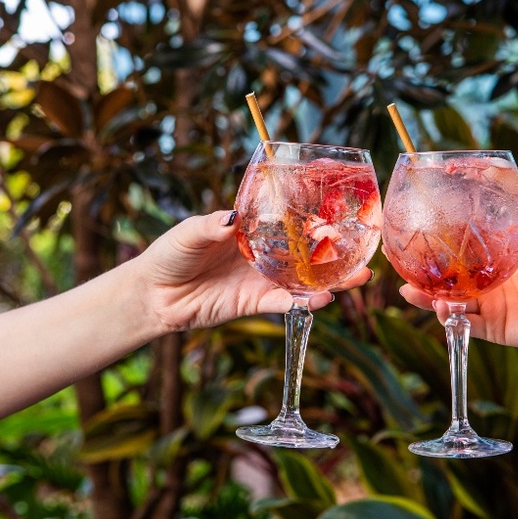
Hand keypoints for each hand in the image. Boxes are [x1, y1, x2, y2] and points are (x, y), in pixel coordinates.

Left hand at [135, 211, 371, 332]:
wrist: (152, 295)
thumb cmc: (169, 254)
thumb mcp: (190, 232)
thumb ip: (213, 225)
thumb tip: (233, 217)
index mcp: (251, 231)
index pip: (290, 223)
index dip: (315, 220)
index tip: (342, 214)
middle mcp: (263, 255)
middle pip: (307, 254)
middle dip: (336, 253)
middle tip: (366, 249)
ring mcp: (261, 280)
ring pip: (304, 281)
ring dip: (331, 281)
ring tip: (357, 277)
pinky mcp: (254, 304)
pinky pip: (284, 304)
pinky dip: (304, 303)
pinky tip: (323, 299)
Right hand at [399, 212, 517, 357]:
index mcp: (498, 261)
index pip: (464, 251)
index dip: (442, 244)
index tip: (420, 232)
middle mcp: (488, 283)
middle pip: (448, 279)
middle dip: (423, 275)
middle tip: (400, 266)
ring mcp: (489, 306)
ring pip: (450, 303)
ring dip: (430, 299)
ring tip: (412, 292)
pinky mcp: (493, 329)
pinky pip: (466, 326)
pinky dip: (452, 320)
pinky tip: (442, 309)